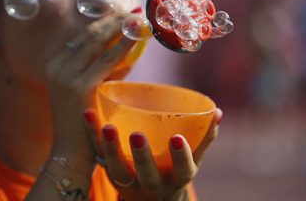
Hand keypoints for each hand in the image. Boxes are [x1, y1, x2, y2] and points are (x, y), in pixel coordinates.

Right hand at [45, 14, 135, 169]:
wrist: (71, 154)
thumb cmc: (86, 123)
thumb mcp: (89, 90)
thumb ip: (103, 69)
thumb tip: (127, 46)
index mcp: (55, 64)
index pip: (83, 34)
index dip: (105, 20)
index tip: (124, 12)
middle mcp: (56, 66)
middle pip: (90, 32)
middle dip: (115, 18)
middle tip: (136, 12)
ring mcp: (65, 75)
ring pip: (98, 40)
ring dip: (121, 26)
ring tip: (139, 18)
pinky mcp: (79, 86)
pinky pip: (107, 59)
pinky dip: (124, 44)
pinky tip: (138, 36)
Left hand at [84, 107, 222, 200]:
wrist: (147, 198)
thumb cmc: (173, 169)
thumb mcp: (190, 160)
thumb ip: (203, 137)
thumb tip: (218, 112)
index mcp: (177, 178)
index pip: (182, 170)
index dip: (181, 156)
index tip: (177, 138)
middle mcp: (152, 183)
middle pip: (146, 173)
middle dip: (142, 156)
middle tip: (137, 135)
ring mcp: (128, 180)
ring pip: (116, 168)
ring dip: (110, 147)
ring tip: (106, 126)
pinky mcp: (108, 170)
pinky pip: (97, 153)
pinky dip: (91, 134)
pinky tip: (87, 114)